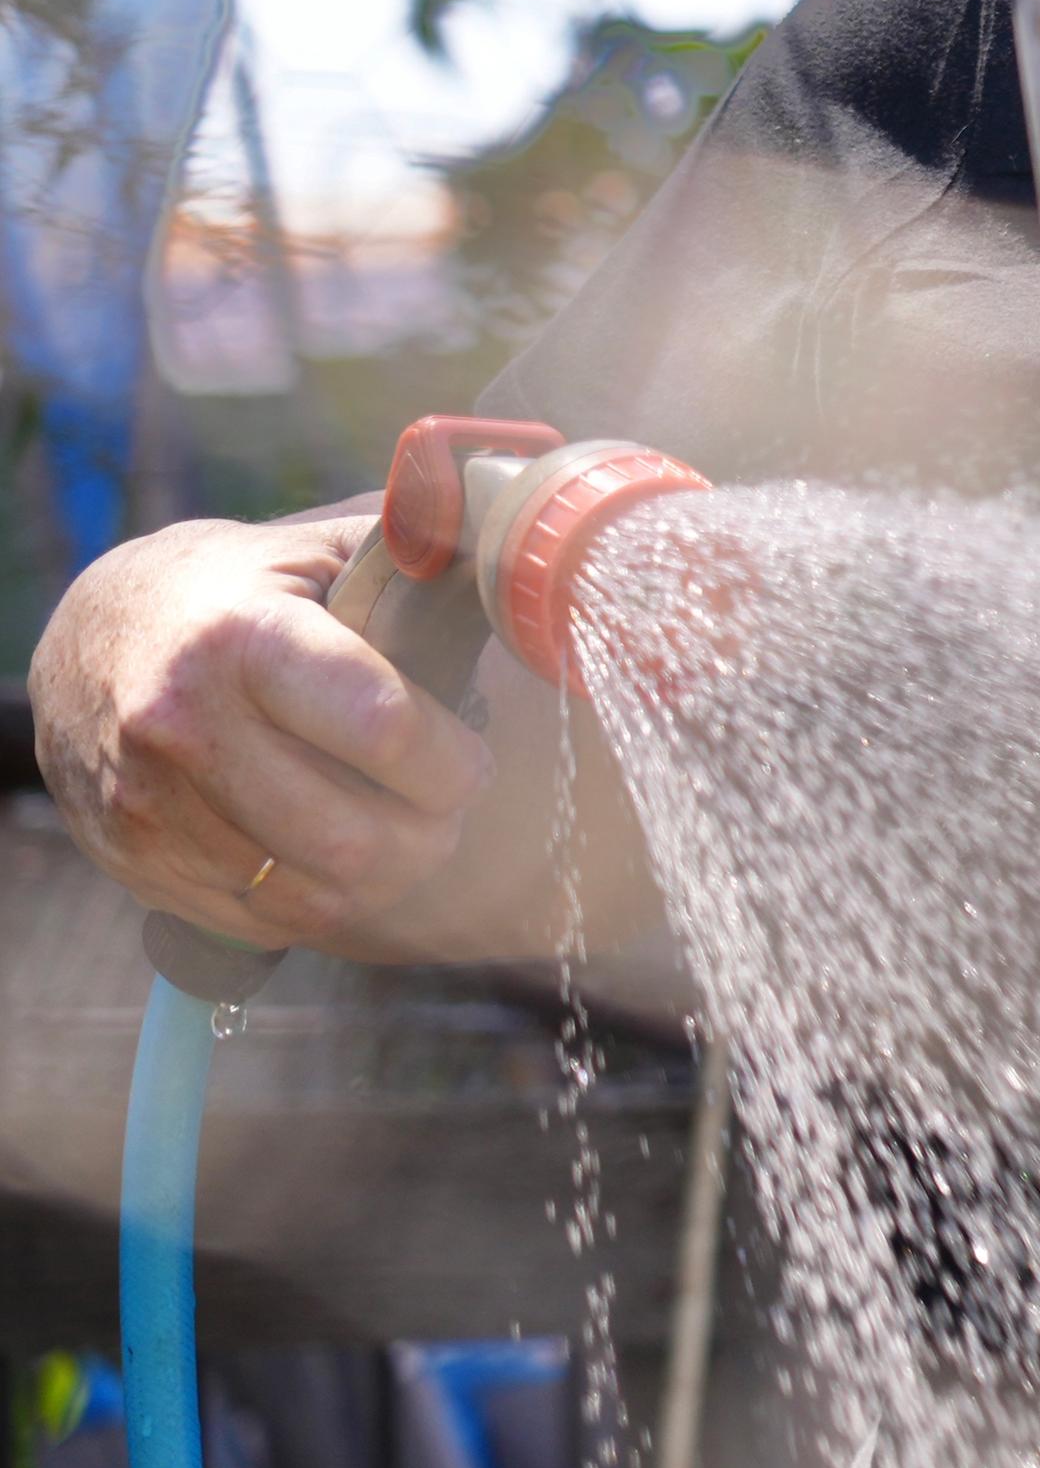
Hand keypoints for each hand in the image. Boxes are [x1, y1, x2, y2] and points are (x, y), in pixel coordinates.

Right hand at [32, 509, 485, 946]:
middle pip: (352, 839)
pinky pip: (260, 919)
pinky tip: (337, 859)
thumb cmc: (238, 590)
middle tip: (445, 808)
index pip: (383, 729)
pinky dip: (319, 904)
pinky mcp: (132, 859)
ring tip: (402, 834)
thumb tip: (522, 558)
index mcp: (243, 638)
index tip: (473, 757)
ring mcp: (148, 803)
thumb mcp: (318, 549)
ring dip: (383, 879)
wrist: (89, 640)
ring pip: (312, 894)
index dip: (455, 761)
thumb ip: (418, 555)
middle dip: (430, 835)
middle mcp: (182, 726)